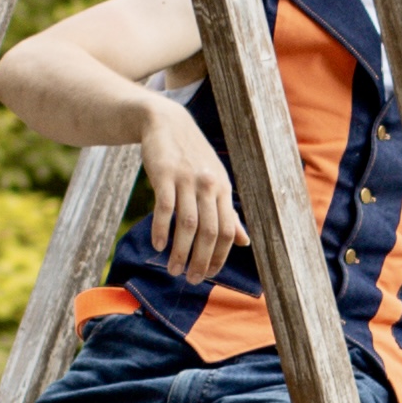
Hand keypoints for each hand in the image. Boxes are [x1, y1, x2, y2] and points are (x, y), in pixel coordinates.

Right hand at [132, 96, 242, 280]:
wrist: (167, 123)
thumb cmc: (192, 158)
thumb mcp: (216, 182)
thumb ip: (228, 212)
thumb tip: (244, 241)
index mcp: (223, 190)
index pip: (227, 232)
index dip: (219, 257)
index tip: (207, 275)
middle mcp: (209, 185)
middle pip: (209, 232)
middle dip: (200, 260)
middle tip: (190, 279)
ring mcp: (187, 179)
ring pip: (187, 224)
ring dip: (180, 251)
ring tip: (172, 270)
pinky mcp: (164, 173)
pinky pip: (164, 207)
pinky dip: (161, 229)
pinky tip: (157, 246)